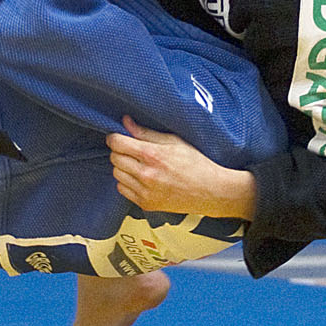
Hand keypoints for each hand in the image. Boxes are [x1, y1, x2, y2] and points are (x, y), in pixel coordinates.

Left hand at [107, 117, 253, 219]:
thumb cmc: (197, 165)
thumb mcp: (174, 141)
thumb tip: (126, 121)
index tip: (118, 137)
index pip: (117, 144)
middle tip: (131, 150)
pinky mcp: (146, 204)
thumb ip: (146, 132)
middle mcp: (146, 175)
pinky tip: (141, 178)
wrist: (211, 192)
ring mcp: (145, 192)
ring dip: (123, 167)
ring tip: (138, 164)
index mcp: (153, 156)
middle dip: (119, 151)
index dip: (115, 137)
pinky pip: (122, 190)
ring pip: (116, 174)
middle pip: (114, 158)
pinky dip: (127, 183)